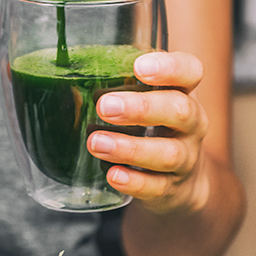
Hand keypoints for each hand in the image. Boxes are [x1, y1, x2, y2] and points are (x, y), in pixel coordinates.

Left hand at [87, 51, 210, 215]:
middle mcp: (191, 123)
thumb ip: (115, 88)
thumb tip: (64, 83)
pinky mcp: (172, 189)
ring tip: (97, 143)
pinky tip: (113, 175)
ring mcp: (185, 158)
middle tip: (105, 106)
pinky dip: (134, 182)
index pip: (190, 70)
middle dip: (141, 108)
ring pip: (168, 153)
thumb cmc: (153, 127)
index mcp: (182, 91)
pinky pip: (157, 187)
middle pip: (180, 111)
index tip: (139, 67)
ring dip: (130, 148)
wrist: (180, 181)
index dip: (170, 67)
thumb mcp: (142, 101)